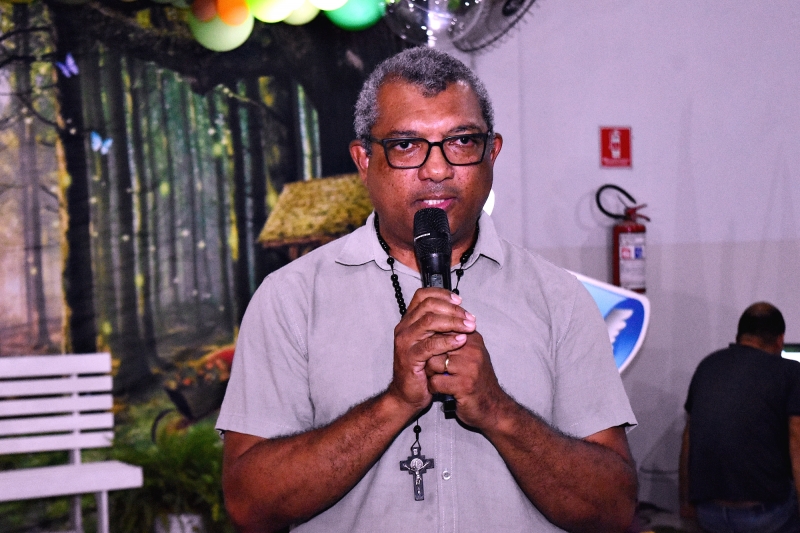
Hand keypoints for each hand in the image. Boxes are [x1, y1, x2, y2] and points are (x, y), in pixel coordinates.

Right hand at [387, 288, 475, 412]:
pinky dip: (447, 341)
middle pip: (428, 306)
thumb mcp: (432, 342)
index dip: (442, 294)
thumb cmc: (423, 368)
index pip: (422, 295)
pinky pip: (430, 345)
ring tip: (469, 327)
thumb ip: (441, 327)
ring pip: (429, 322)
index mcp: (409, 321)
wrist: (409, 394)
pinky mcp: (409, 358)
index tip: (460, 300)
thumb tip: (462, 313)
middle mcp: (404, 328)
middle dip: (452, 309)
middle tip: (470, 317)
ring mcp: (405, 342)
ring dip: (453, 322)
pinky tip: (461, 340)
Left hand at [425, 320, 508, 429]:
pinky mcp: (464, 385)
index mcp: (472, 338)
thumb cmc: (475, 379)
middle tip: (430, 367)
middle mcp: (472, 349)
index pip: (441, 328)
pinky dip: (433, 387)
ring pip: (432, 362)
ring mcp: (469, 367)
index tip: (429, 352)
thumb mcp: (468, 353)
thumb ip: (453, 338)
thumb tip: (429, 322)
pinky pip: (435, 381)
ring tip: (436, 378)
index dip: (430, 342)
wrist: (492, 406)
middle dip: (428, 357)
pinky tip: (439, 390)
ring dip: (430, 373)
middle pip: (434, 345)